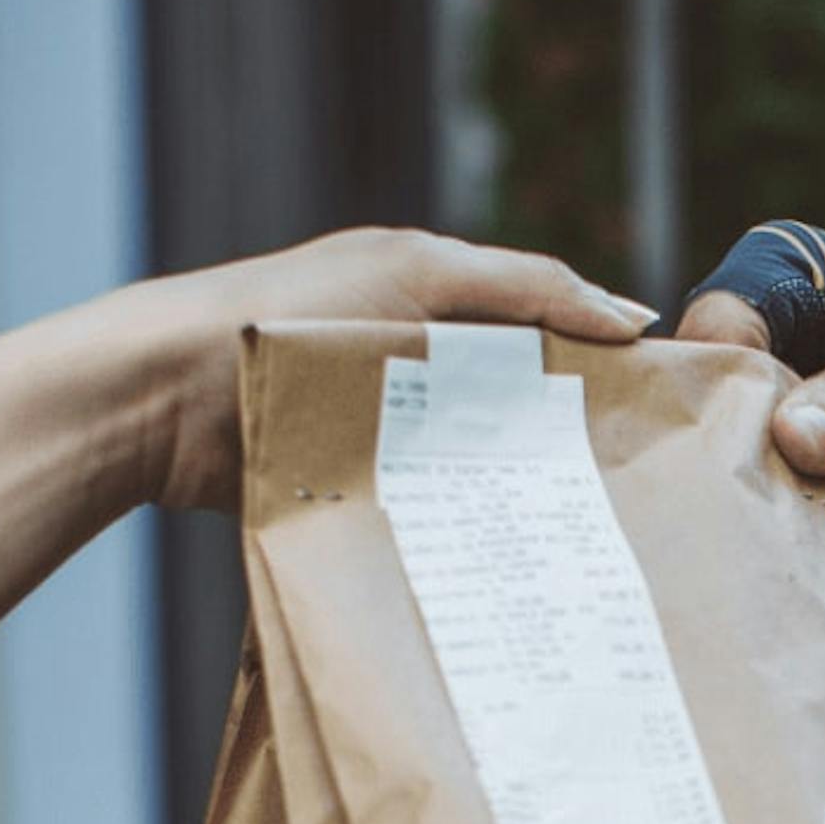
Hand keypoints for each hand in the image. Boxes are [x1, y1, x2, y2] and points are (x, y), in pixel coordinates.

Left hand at [91, 228, 664, 514]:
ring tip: (581, 523)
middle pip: (514, 396)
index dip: (603, 357)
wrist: (161, 397)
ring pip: (474, 455)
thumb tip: (629, 315)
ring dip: (516, 484)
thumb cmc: (283, 316)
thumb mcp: (417, 276)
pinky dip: (459, 519)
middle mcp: (408, 355)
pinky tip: (502, 547)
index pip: (543, 322)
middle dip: (568, 432)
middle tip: (633, 478)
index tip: (663, 404)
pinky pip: (423, 501)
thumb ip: (525, 291)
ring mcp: (378, 420)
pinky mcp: (348, 478)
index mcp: (427, 291)